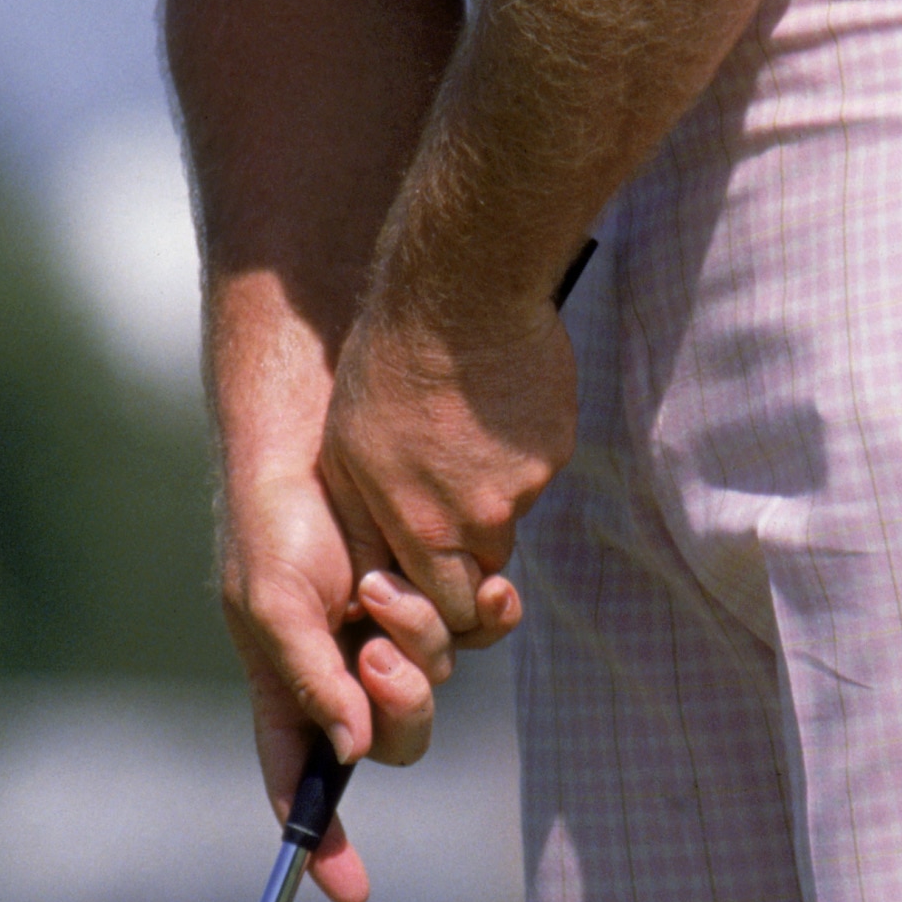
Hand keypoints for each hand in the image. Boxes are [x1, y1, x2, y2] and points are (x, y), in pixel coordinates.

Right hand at [221, 461, 458, 901]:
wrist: (323, 436)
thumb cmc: (275, 521)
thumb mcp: (272, 601)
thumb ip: (311, 677)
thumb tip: (353, 749)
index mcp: (296, 692)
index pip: (304, 786)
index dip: (325, 844)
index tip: (352, 892)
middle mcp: (351, 675)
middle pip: (397, 739)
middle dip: (397, 704)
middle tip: (381, 651)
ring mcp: (402, 635)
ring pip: (440, 682)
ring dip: (420, 638)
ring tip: (384, 581)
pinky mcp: (448, 594)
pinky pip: (483, 631)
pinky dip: (480, 612)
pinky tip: (472, 583)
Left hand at [320, 299, 577, 639]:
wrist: (457, 294)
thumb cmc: (385, 371)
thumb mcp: (345, 456)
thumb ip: (366, 525)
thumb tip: (376, 577)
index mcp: (423, 527)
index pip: (449, 607)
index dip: (442, 597)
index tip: (429, 570)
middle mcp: (479, 517)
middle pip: (488, 571)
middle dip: (471, 556)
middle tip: (445, 499)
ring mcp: (525, 484)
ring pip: (511, 513)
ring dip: (490, 489)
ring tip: (459, 429)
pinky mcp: (556, 449)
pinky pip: (536, 469)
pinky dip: (515, 448)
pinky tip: (492, 403)